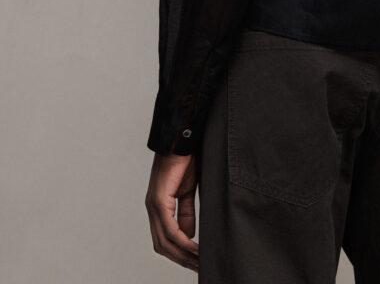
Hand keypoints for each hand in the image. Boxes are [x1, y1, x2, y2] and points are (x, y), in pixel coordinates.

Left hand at [145, 150, 199, 271]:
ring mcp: (154, 205)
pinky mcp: (159, 200)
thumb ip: (186, 212)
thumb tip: (188, 234)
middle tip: (199, 267)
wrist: (181, 140)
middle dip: (181, 259)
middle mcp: (152, 209)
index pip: (164, 240)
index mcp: (158, 207)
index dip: (178, 254)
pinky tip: (194, 247)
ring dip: (182, 254)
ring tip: (199, 261)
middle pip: (163, 246)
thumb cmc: (184, 160)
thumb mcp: (187, 191)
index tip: (195, 261)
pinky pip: (170, 228)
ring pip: (165, 241)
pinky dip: (182, 241)